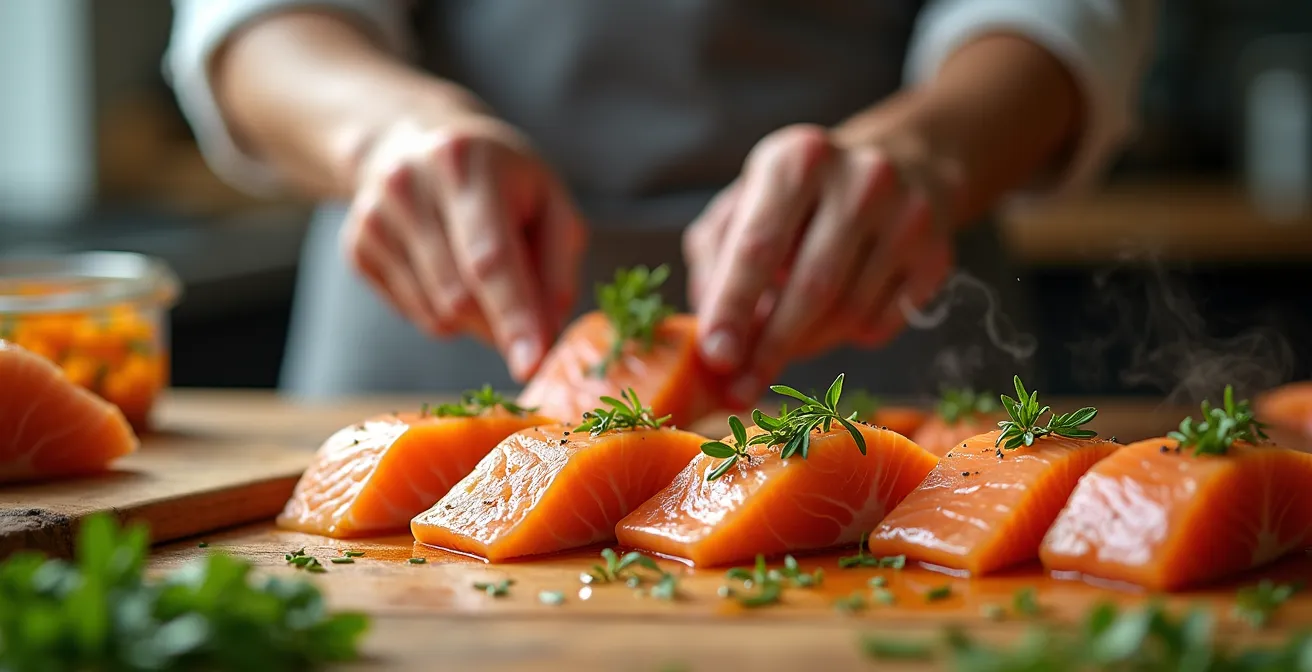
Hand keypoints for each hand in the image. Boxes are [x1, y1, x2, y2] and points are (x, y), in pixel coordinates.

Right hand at [340, 115, 584, 380]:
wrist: (414, 143)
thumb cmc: (499, 178)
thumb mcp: (548, 200)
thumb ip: (556, 265)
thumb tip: (547, 332)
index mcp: (463, 162)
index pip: (489, 256)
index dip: (513, 314)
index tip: (531, 364)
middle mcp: (407, 185)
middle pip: (460, 296)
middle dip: (502, 323)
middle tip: (528, 316)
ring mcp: (373, 219)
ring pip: (438, 314)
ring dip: (477, 320)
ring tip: (486, 276)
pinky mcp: (357, 249)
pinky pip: (416, 315)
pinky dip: (447, 312)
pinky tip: (449, 269)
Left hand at [685, 123, 959, 404]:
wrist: (904, 164)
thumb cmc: (801, 197)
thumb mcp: (743, 205)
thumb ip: (713, 263)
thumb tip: (712, 338)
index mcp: (797, 159)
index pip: (758, 246)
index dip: (734, 308)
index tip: (717, 359)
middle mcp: (860, 179)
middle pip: (811, 287)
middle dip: (770, 348)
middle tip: (740, 390)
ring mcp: (908, 216)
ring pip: (848, 313)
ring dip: (806, 343)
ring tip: (785, 338)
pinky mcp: (937, 253)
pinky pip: (881, 324)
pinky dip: (847, 337)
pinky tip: (834, 317)